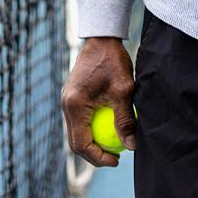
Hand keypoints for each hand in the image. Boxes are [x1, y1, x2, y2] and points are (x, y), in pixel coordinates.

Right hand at [61, 36, 136, 166]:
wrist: (101, 37)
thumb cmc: (113, 60)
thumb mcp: (123, 90)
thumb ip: (126, 119)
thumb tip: (131, 145)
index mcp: (74, 105)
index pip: (81, 143)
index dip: (98, 157)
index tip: (117, 160)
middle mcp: (66, 105)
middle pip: (75, 142)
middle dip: (95, 154)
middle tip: (116, 157)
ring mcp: (67, 101)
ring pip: (76, 132)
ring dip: (93, 143)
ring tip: (114, 145)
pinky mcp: (72, 97)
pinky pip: (79, 121)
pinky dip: (91, 129)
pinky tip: (109, 128)